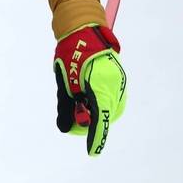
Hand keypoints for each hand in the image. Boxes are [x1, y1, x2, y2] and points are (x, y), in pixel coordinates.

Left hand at [53, 24, 125, 155]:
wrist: (84, 31)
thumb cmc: (70, 54)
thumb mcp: (63, 83)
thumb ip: (65, 106)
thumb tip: (65, 128)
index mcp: (100, 85)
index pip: (100, 117)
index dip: (96, 136)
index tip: (91, 151)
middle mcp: (114, 86)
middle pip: (105, 115)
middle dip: (90, 123)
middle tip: (73, 124)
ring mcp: (119, 83)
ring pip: (109, 109)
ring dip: (95, 114)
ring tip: (78, 108)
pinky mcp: (118, 80)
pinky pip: (111, 100)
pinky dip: (99, 105)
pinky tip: (87, 100)